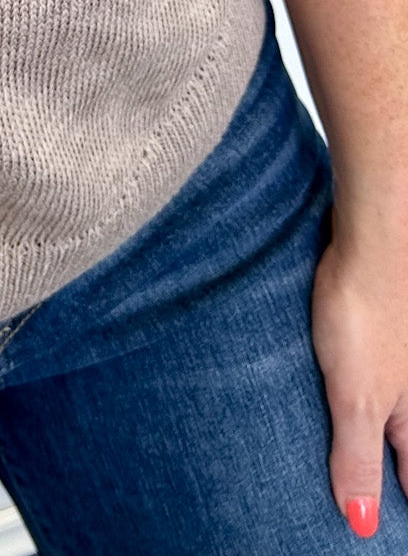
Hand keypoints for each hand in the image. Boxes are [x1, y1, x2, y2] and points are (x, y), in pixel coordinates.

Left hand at [311, 222, 407, 536]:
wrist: (376, 234)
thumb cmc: (364, 311)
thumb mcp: (354, 397)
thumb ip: (357, 455)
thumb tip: (362, 522)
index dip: (399, 497)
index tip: (382, 523)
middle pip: (406, 436)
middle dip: (392, 459)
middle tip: (382, 482)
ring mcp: (404, 350)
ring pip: (399, 398)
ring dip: (385, 420)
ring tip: (370, 431)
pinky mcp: (390, 318)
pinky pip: (388, 362)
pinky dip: (376, 377)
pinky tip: (359, 368)